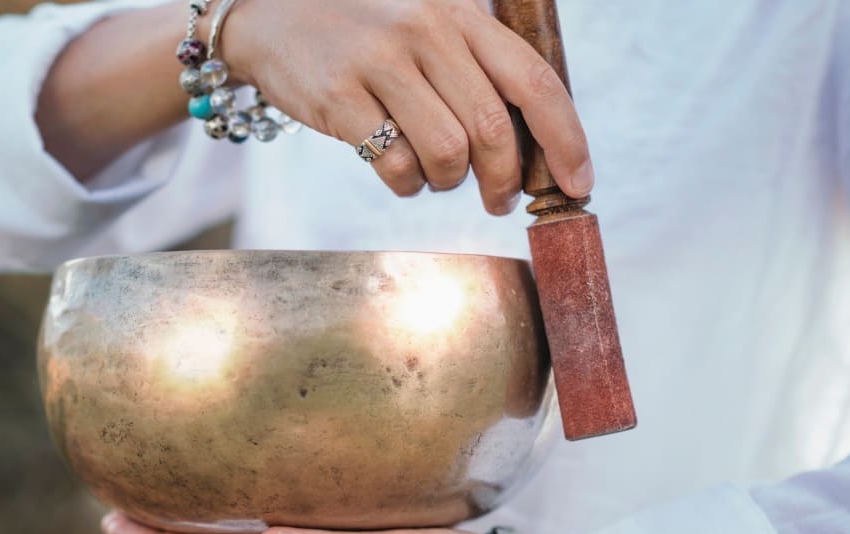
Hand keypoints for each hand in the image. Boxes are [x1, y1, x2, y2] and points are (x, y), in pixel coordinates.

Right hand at [218, 0, 593, 212]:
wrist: (271, 13)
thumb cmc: (363, 30)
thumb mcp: (427, 22)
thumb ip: (476, 64)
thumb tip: (536, 141)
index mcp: (459, 13)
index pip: (533, 80)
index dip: (565, 140)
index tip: (578, 184)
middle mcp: (425, 30)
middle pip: (494, 128)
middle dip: (506, 180)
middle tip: (499, 199)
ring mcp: (379, 62)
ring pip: (448, 153)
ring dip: (449, 182)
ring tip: (434, 176)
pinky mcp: (339, 97)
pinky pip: (394, 166)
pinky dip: (407, 185)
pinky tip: (399, 173)